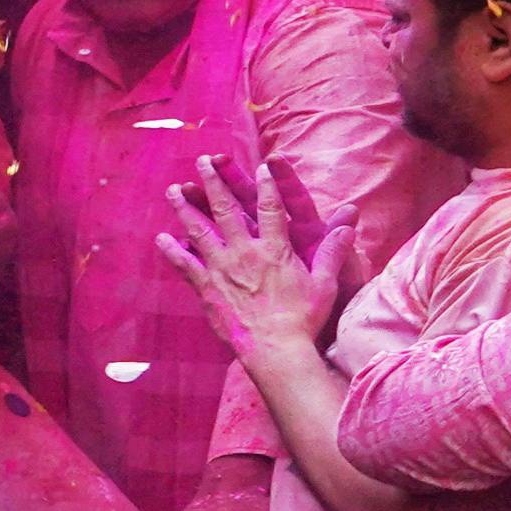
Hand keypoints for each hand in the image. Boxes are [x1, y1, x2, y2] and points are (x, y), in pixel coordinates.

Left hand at [155, 153, 326, 364]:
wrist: (276, 349)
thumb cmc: (304, 319)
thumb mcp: (325, 283)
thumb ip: (332, 251)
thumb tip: (349, 225)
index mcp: (274, 249)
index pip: (270, 208)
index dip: (266, 185)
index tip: (262, 167)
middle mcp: (245, 253)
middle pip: (226, 209)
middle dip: (213, 183)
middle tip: (203, 162)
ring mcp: (222, 269)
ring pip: (198, 230)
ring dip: (185, 208)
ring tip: (173, 190)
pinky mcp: (206, 288)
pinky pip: (184, 264)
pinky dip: (172, 250)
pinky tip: (161, 237)